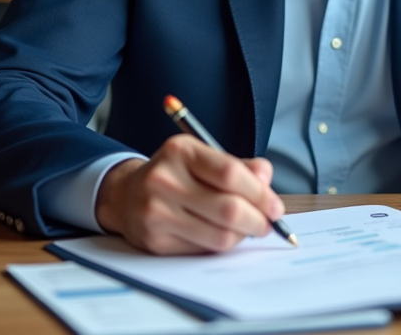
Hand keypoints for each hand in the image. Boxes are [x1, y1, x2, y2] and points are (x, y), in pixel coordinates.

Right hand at [94, 135, 284, 254]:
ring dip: (242, 236)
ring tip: (245, 229)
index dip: (260, 193)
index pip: (230, 174)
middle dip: (258, 220)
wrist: (125, 195)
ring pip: (220, 235)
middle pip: (229, 209)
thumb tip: (266, 181)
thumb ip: (239, 167)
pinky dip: (221, 245)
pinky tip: (219, 233)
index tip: (275, 206)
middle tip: (267, 223)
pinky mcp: (155, 241)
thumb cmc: (175, 174)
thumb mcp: (203, 157)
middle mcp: (165, 179)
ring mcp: (157, 212)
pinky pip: (204, 250)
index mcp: (181, 151)